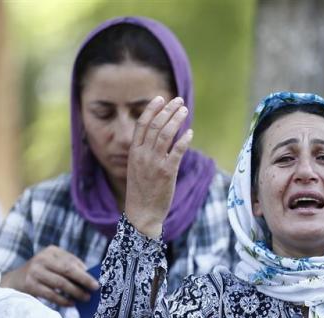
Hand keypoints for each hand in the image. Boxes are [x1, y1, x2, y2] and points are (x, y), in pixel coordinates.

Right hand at [0, 246, 98, 306]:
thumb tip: (90, 278)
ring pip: (60, 283)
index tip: (97, 281)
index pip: (72, 261)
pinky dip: (63, 300)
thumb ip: (70, 267)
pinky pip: (51, 294)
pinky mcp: (30, 285)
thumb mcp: (54, 264)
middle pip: (67, 270)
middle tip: (95, 288)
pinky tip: (71, 304)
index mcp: (51, 251)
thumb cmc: (42, 273)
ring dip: (75, 292)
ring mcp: (35, 271)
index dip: (85, 272)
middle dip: (84, 280)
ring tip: (85, 298)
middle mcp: (42, 259)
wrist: (14, 280)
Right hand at [125, 96, 193, 237]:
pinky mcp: (167, 172)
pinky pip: (177, 151)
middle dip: (168, 110)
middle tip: (179, 101)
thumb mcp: (137, 168)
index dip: (151, 109)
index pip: (142, 124)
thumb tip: (157, 137)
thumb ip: (144, 152)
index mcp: (133, 152)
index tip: (160, 98)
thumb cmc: (141, 191)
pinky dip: (184, 140)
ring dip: (176, 119)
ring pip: (166, 134)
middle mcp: (142, 154)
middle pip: (156, 125)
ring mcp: (154, 163)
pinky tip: (190, 132)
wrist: (142, 213)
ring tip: (185, 110)